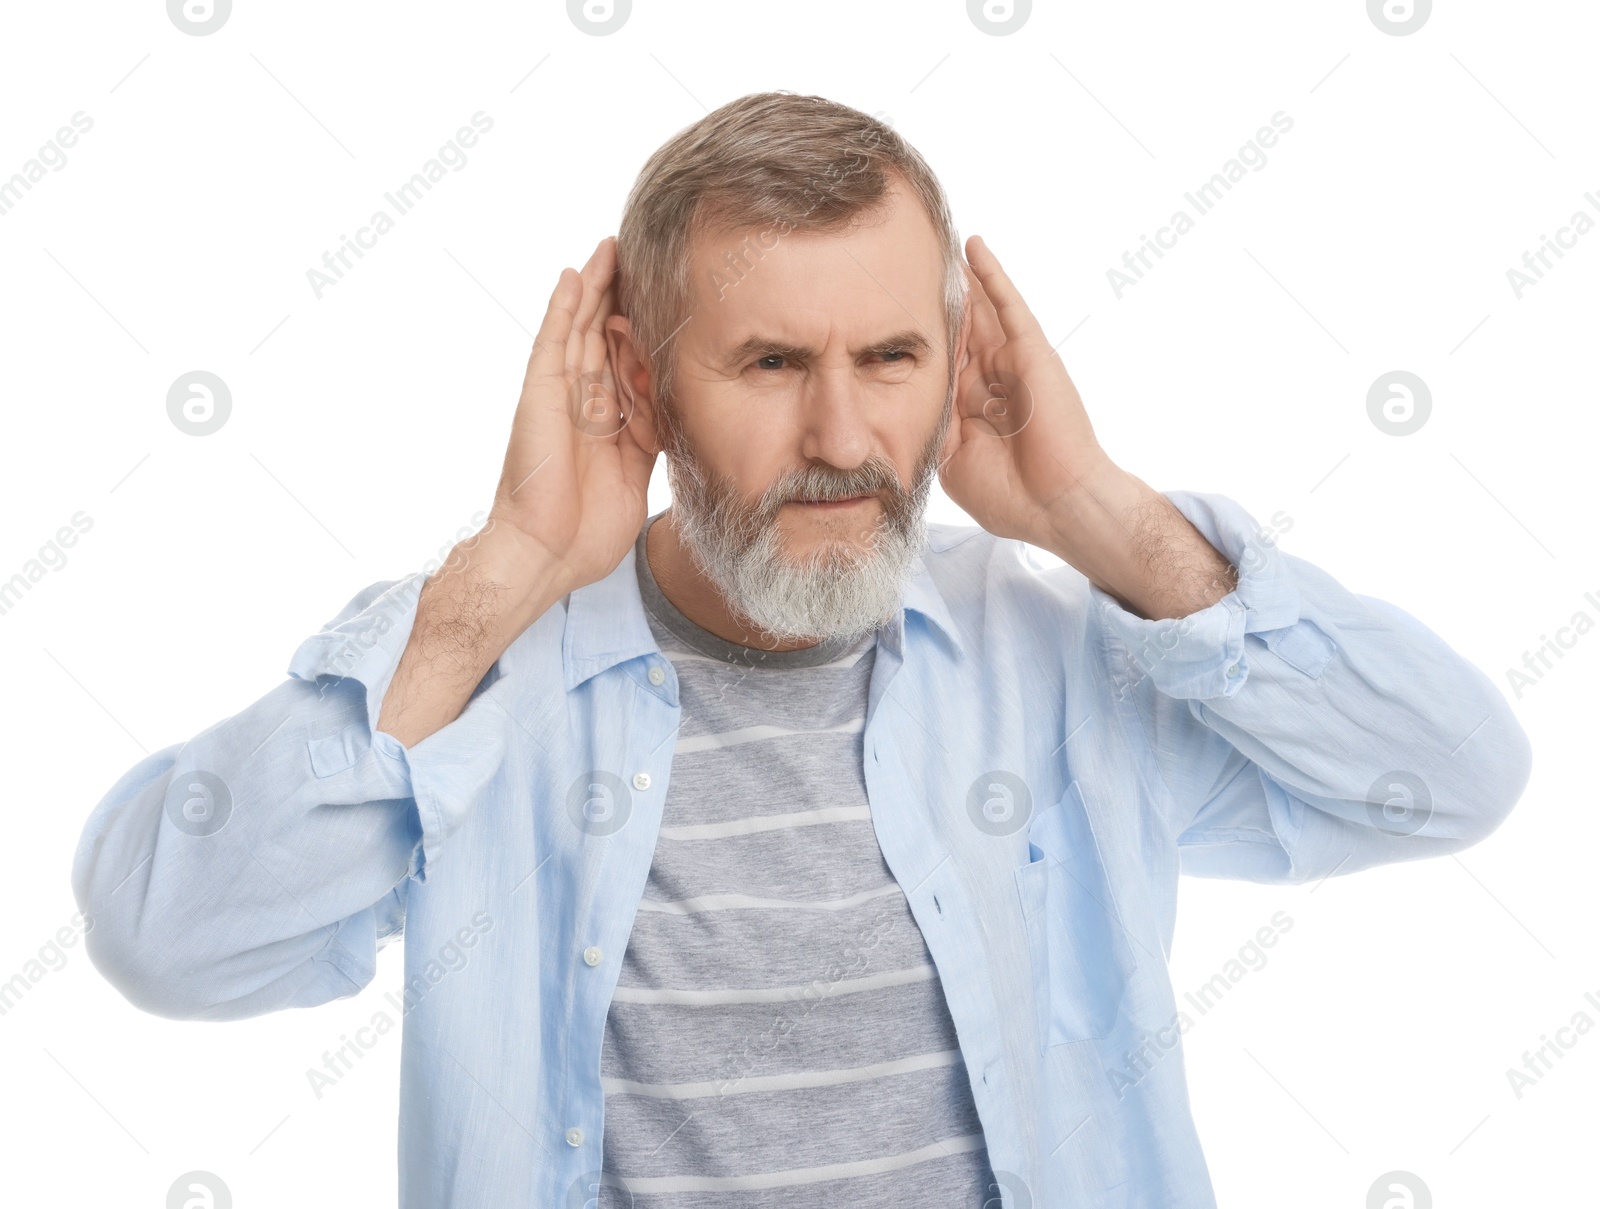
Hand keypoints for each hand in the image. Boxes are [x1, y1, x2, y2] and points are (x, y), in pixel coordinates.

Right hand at [482, 235, 656, 614]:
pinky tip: (575, 274)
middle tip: (642, 252)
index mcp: (604, 419)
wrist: (550, 553)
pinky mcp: (540, 394)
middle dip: (621, 295)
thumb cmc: (587, 530)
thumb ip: (651, 438)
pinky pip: (553, 341)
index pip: (626, 361)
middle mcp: (580, 400)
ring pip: (581, 327)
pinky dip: (563, 306)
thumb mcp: (636, 473)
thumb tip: (676, 414)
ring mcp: (559, 394)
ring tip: (613, 246)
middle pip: (603, 334)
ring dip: (597, 286)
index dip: (643, 329)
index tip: (667, 297)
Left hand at [937, 235, 1234, 619]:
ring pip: (978, 311)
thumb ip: (934, 425)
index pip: (938, 366)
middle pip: (956, 332)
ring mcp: (1011, 363)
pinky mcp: (1030, 351)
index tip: (880, 316)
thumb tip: (905, 396)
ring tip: (932, 244)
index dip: (915, 343)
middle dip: (934, 304)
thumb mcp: (952, 461)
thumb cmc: (1011, 496)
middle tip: (899, 266)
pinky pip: (1007, 304)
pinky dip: (991, 274)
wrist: (1056, 506)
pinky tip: (973, 245)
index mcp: (971, 410)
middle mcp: (990, 381)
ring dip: (959, 280)